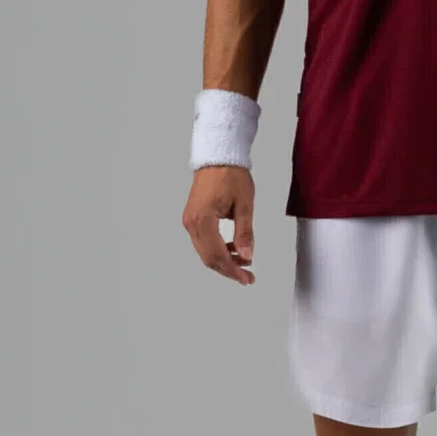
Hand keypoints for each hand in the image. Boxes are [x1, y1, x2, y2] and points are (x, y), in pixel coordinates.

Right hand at [181, 166, 256, 285]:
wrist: (219, 157)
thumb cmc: (231, 174)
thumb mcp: (245, 205)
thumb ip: (245, 233)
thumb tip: (247, 255)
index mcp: (203, 220)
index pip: (217, 255)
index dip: (233, 270)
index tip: (246, 278)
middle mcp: (192, 223)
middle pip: (208, 258)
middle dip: (228, 269)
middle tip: (247, 276)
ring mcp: (190, 221)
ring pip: (205, 252)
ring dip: (223, 260)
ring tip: (244, 262)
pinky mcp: (193, 218)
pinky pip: (203, 241)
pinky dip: (217, 249)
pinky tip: (233, 249)